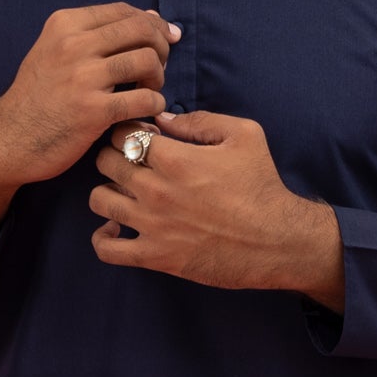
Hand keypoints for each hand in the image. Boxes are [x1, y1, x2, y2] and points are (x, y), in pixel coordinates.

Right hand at [0, 4, 177, 252]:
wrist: (9, 138)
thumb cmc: (37, 96)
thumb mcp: (55, 51)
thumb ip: (98, 33)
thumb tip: (152, 16)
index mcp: (65, 24)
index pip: (124, 11)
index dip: (152, 23)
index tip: (164, 40)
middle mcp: (73, 44)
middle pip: (142, 29)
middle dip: (161, 47)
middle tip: (157, 68)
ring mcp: (83, 77)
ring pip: (147, 60)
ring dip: (158, 77)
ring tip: (148, 90)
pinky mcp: (93, 111)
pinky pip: (144, 99)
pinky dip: (154, 105)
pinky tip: (145, 113)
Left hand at [89, 111, 344, 310]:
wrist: (277, 240)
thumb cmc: (262, 186)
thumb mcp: (244, 135)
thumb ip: (199, 121)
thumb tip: (162, 119)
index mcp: (174, 158)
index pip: (123, 133)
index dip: (127, 130)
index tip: (140, 137)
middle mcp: (155, 190)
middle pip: (105, 162)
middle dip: (112, 155)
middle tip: (129, 162)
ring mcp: (151, 225)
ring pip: (99, 200)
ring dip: (107, 192)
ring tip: (123, 193)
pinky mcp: (154, 256)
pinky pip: (106, 249)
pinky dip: (103, 238)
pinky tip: (115, 229)